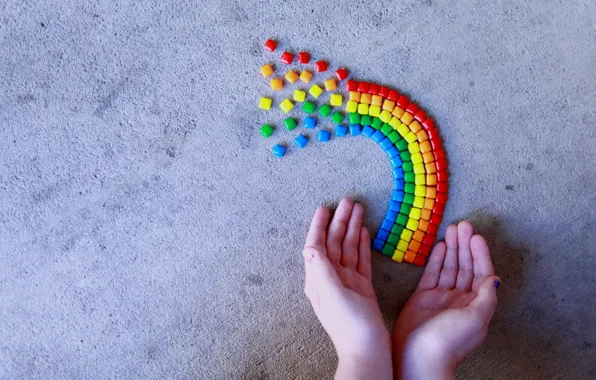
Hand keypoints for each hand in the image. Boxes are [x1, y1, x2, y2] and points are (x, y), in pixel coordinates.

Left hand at [303, 198, 391, 379]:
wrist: (368, 350)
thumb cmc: (349, 326)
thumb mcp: (331, 295)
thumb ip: (321, 270)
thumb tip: (309, 247)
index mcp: (318, 279)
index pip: (316, 246)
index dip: (319, 226)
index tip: (324, 207)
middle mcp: (330, 278)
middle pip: (333, 243)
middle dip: (339, 221)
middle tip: (348, 200)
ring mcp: (347, 282)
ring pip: (347, 248)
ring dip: (351, 228)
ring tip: (358, 209)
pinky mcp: (361, 287)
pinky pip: (360, 260)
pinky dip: (361, 244)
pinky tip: (363, 232)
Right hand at [392, 222, 499, 379]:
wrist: (418, 356)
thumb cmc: (449, 341)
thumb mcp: (476, 318)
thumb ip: (486, 297)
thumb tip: (494, 279)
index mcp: (475, 305)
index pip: (481, 273)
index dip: (480, 254)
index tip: (476, 236)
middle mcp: (460, 300)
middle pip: (465, 267)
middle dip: (465, 246)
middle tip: (462, 225)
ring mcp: (441, 298)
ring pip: (449, 268)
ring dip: (452, 249)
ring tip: (451, 230)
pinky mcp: (423, 298)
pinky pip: (432, 274)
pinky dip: (436, 260)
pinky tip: (439, 246)